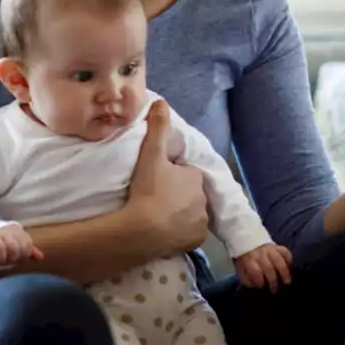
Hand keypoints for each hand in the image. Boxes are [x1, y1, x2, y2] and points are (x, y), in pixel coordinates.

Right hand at [0, 223, 43, 266]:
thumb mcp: (13, 246)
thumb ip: (27, 250)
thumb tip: (41, 258)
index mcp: (16, 230)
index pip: (28, 244)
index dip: (24, 254)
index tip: (16, 258)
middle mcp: (9, 229)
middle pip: (23, 247)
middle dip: (17, 257)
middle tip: (9, 260)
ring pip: (14, 248)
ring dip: (10, 258)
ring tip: (3, 261)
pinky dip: (0, 257)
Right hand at [126, 100, 208, 254]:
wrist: (140, 231)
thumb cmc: (147, 190)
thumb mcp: (151, 155)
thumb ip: (158, 128)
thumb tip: (162, 101)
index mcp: (195, 177)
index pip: (186, 173)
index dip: (172, 174)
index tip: (156, 179)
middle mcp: (203, 200)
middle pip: (189, 193)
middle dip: (177, 193)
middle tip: (154, 196)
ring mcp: (200, 223)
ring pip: (190, 213)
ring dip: (178, 213)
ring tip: (157, 215)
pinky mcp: (194, 242)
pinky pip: (187, 233)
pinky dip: (179, 232)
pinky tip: (163, 230)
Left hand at [235, 244, 292, 292]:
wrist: (248, 242)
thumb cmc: (246, 260)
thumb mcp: (241, 270)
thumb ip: (246, 279)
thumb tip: (256, 286)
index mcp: (249, 260)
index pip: (255, 270)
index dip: (259, 280)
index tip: (262, 286)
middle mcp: (260, 254)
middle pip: (268, 267)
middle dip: (272, 280)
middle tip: (275, 289)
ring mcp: (270, 249)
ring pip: (279, 260)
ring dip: (284, 272)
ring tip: (287, 282)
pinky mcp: (277, 247)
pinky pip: (285, 252)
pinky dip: (289, 260)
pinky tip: (289, 267)